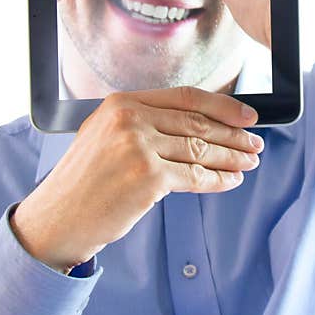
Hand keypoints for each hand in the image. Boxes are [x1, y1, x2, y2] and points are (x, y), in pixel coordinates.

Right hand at [10, 87, 263, 271]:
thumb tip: (195, 126)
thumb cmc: (85, 183)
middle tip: (255, 143)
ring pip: (200, 149)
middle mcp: (129, 119)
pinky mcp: (148, 177)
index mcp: (121, 103)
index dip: (222, 106)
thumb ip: (143, 125)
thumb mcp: (106, 138)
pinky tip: (231, 180)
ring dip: (231, 157)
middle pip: (197, 123)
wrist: (59, 217)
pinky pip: (195, 176)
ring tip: (250, 162)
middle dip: (233, 134)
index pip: (184, 97)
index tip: (246, 115)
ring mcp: (138, 147)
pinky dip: (218, 180)